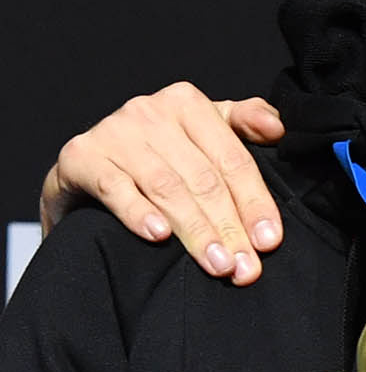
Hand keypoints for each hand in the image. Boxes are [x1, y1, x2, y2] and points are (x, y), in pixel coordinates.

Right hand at [43, 83, 286, 282]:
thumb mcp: (204, 131)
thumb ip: (244, 124)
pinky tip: (159, 236)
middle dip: (228, 227)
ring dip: (194, 231)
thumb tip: (278, 128)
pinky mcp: (81, 156)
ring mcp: (113, 132)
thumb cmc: (158, 152)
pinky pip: (115, 188)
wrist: (86, 166)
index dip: (254, 203)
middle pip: (203, 179)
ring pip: (166, 187)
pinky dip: (138, 213)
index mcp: (187, 103)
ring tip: (216, 264)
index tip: (269, 242)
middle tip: (244, 268)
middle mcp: (149, 111)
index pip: (233, 159)